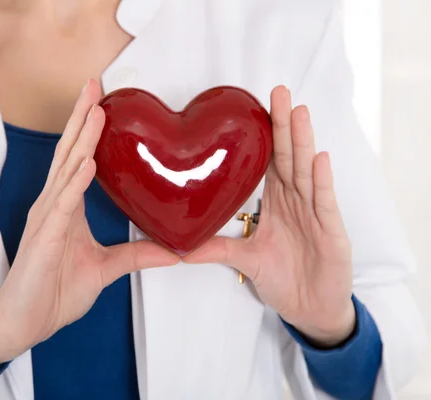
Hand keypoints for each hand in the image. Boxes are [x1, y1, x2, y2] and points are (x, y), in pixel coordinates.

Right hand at [0, 79, 179, 365]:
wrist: (25, 323)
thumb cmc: (55, 291)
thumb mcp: (106, 269)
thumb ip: (137, 255)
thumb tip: (174, 251)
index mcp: (67, 208)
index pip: (78, 160)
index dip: (89, 131)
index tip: (104, 104)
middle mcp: (54, 206)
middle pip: (69, 154)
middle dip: (82, 118)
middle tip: (94, 85)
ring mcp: (47, 220)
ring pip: (65, 171)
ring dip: (80, 139)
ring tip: (95, 110)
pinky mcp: (43, 239)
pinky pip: (62, 206)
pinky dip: (74, 182)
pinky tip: (86, 161)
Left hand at [184, 86, 354, 346]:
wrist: (310, 309)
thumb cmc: (283, 278)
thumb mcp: (244, 260)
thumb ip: (216, 249)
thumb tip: (179, 246)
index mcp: (275, 202)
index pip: (268, 162)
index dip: (262, 135)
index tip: (252, 108)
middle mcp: (295, 202)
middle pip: (288, 157)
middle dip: (283, 125)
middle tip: (277, 91)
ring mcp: (314, 214)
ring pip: (306, 172)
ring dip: (302, 142)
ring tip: (297, 111)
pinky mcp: (330, 232)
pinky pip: (324, 203)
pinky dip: (322, 181)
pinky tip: (319, 157)